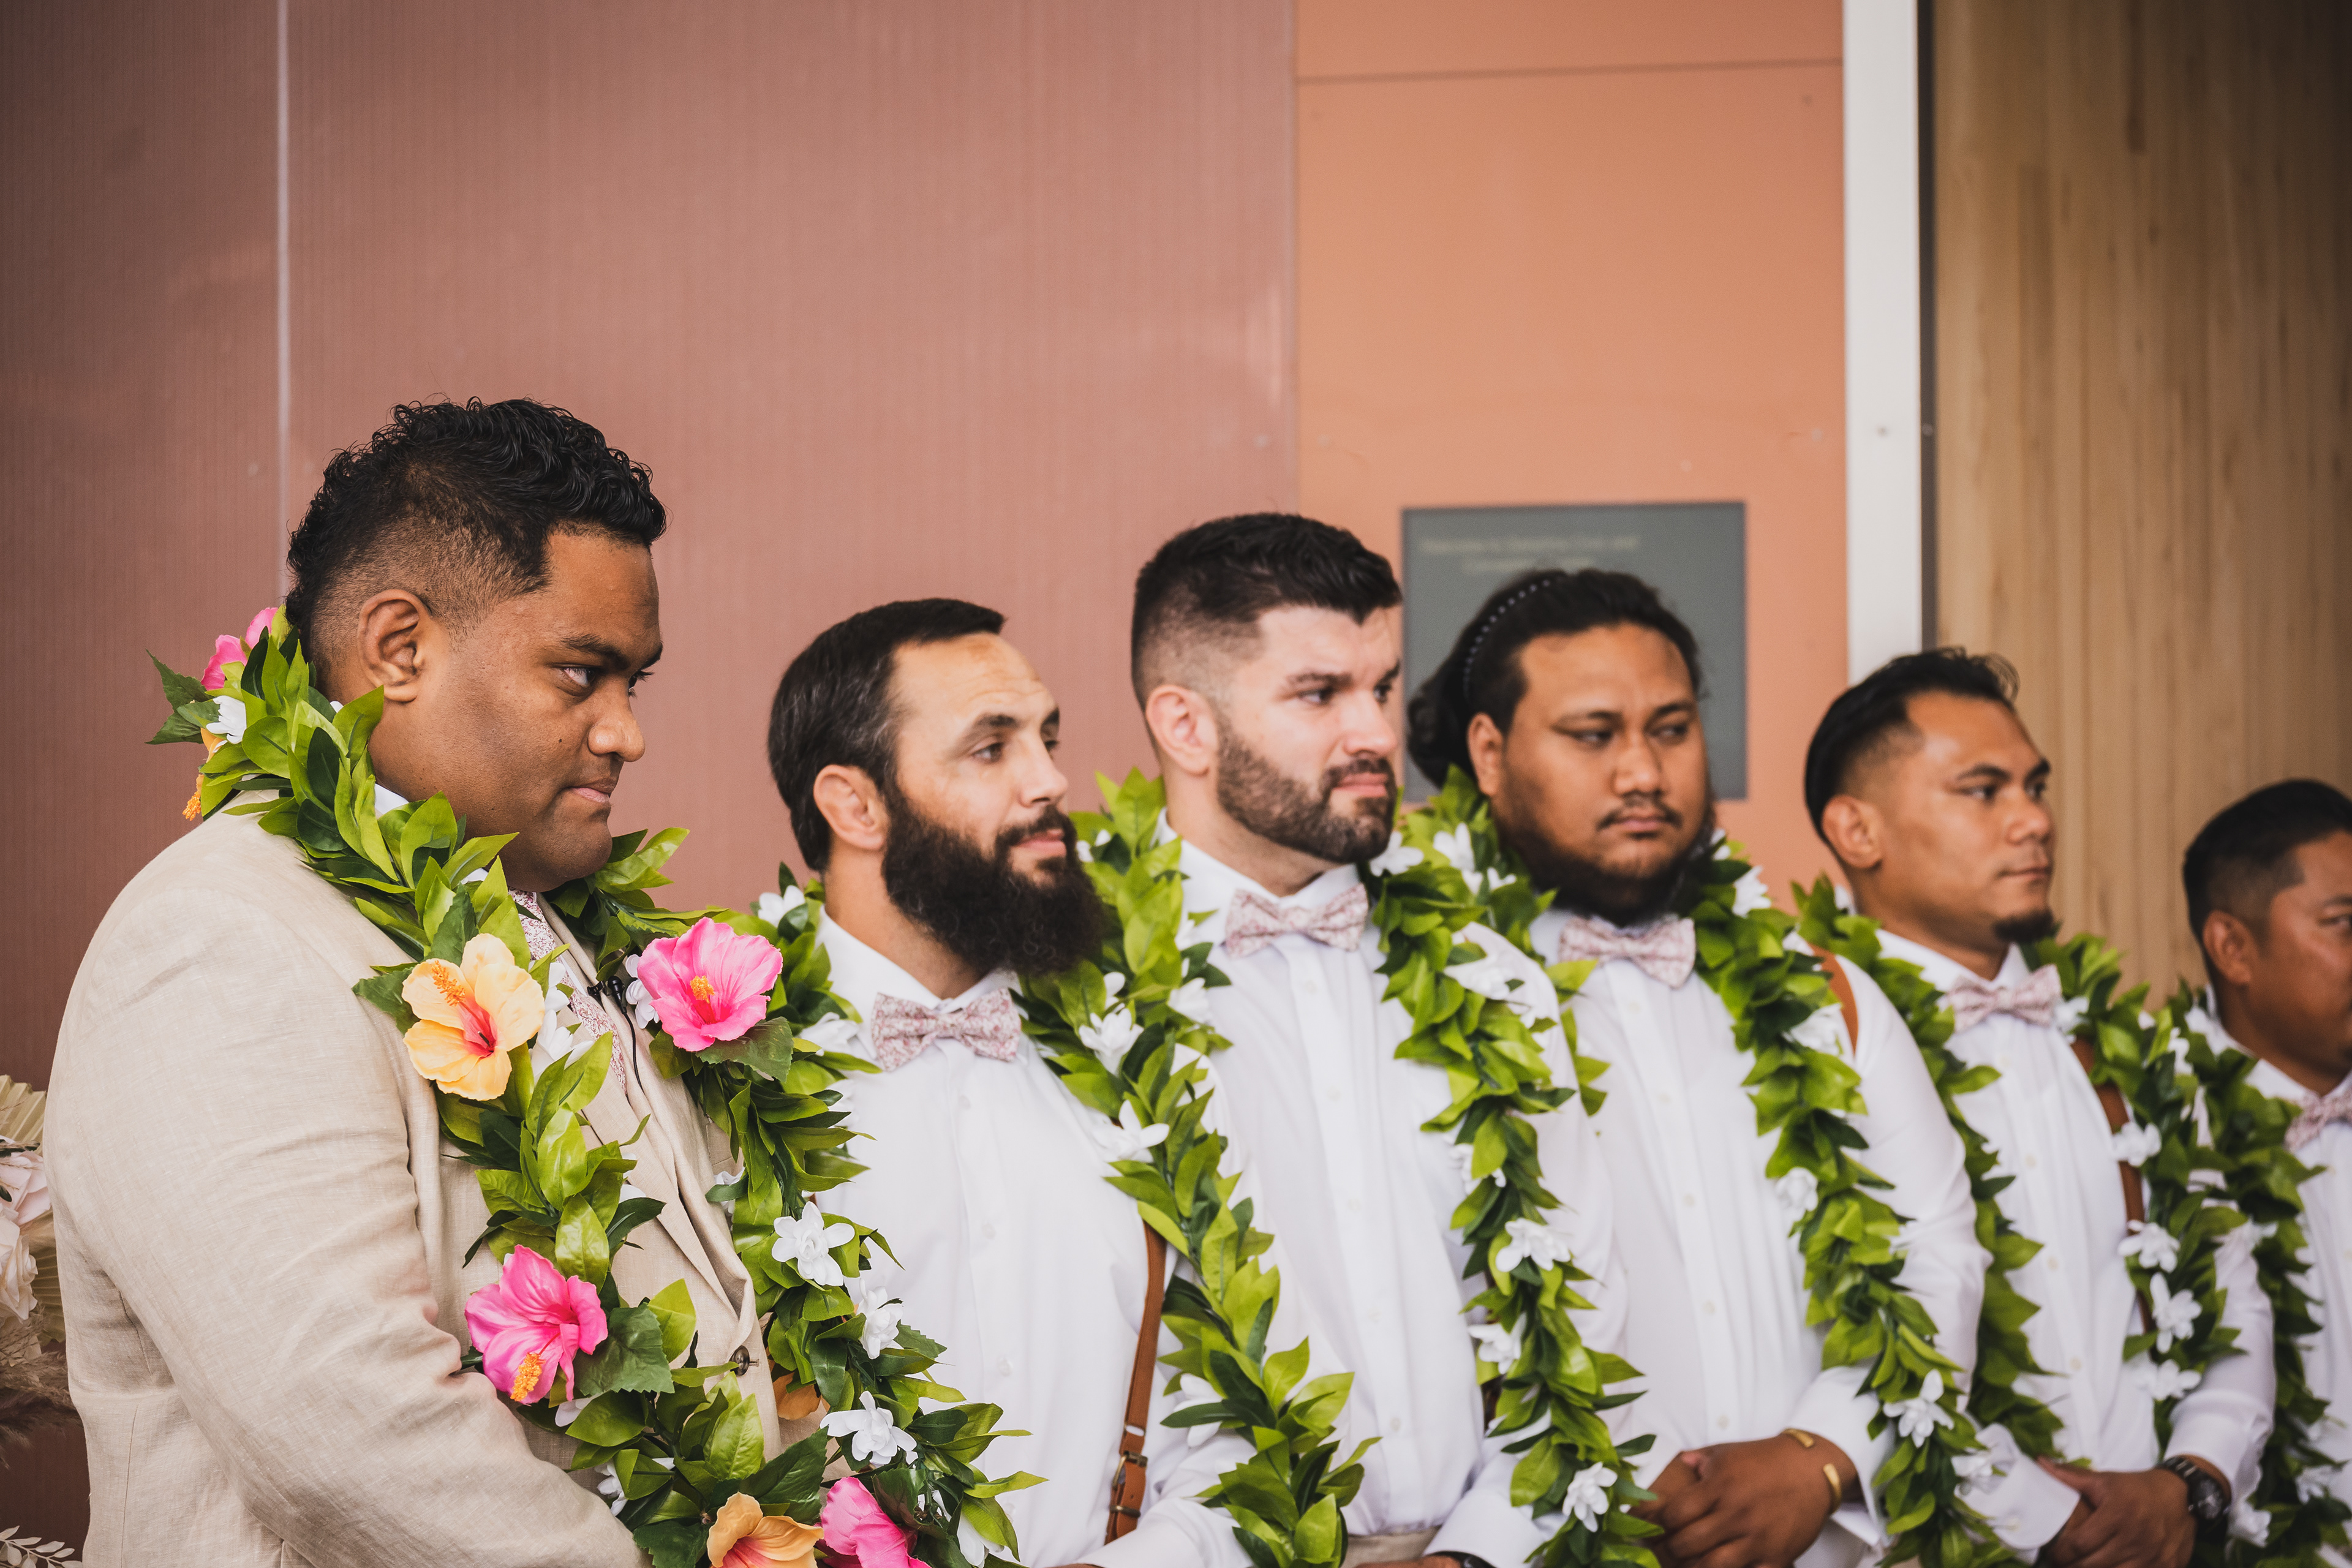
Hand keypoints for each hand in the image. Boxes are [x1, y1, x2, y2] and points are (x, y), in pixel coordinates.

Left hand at [1641, 1435, 1852, 1567]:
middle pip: (1688, 1544)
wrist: (1812, 1469)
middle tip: (1665, 1550)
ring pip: (1714, 1567)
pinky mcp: (1777, 1557)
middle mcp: (1736, 1513)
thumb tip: (1678, 1465)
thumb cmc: (1765, 1459)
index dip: (1657, 1523)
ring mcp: (1757, 1538)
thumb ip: (1697, 1461)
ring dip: (1695, 1567)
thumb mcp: (1726, 1452)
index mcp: (1719, 1486)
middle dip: (1670, 1551)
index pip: (1675, 1514)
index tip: (1648, 1527)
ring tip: (1690, 1563)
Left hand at [2037, 1461, 2195, 1567]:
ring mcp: (2153, 1556)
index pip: (2080, 1544)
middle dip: (2074, 1567)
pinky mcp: (2167, 1566)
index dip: (2061, 1554)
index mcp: (2116, 1515)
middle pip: (2094, 1565)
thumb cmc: (2136, 1488)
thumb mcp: (2104, 1479)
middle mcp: (2135, 1538)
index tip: (2052, 1555)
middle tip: (2063, 1564)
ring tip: (2083, 1567)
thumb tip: (2040, 1462)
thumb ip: (2070, 1476)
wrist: (2181, 1495)